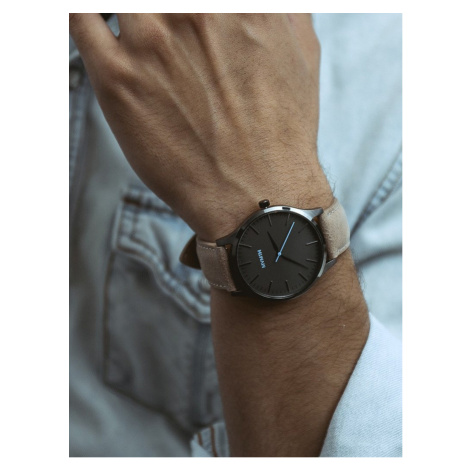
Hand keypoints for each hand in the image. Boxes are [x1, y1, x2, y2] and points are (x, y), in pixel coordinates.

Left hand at [69, 13, 331, 240]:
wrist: (257, 194)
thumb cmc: (282, 133)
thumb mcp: (303, 52)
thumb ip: (281, 7)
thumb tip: (266, 0)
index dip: (186, 4)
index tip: (185, 14)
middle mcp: (192, 9)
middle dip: (163, 12)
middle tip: (165, 31)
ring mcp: (151, 41)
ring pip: (119, 0)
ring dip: (130, 15)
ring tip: (144, 39)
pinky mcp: (117, 78)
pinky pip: (80, 18)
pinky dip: (86, 15)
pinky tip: (101, 26)